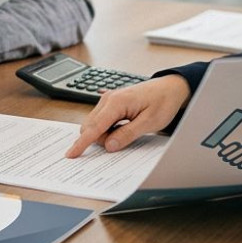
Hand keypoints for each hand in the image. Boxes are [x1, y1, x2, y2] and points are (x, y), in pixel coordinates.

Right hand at [65, 75, 190, 156]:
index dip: (82, 143)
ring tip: (128, 132)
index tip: (71, 154)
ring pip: (94, 125)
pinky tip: (122, 130)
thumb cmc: (163, 102)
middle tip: (123, 142)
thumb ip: (128, 134)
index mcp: (116, 102)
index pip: (94, 127)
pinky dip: (106, 130)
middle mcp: (108, 99)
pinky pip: (100, 121)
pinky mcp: (111, 104)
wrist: (170, 88)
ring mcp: (107, 100)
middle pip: (90, 127)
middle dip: (99, 140)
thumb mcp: (149, 123)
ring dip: (104, 135)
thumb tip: (109, 146)